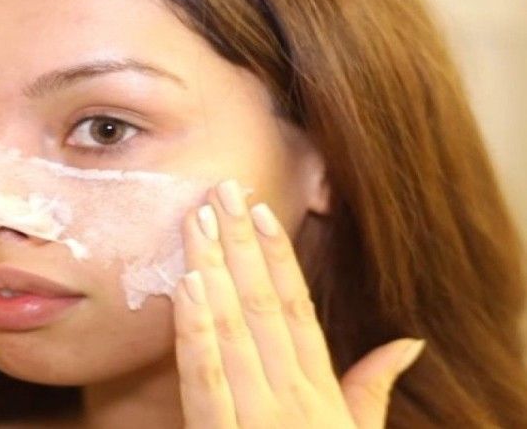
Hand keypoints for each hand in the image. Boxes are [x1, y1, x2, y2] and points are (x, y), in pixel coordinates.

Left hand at [174, 180, 424, 428]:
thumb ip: (373, 386)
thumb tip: (410, 342)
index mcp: (317, 388)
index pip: (295, 308)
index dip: (277, 257)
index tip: (262, 212)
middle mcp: (289, 393)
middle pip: (260, 305)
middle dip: (241, 245)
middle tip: (222, 191)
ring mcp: (257, 414)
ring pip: (232, 330)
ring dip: (214, 271)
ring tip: (199, 222)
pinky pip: (205, 378)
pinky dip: (195, 331)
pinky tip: (186, 287)